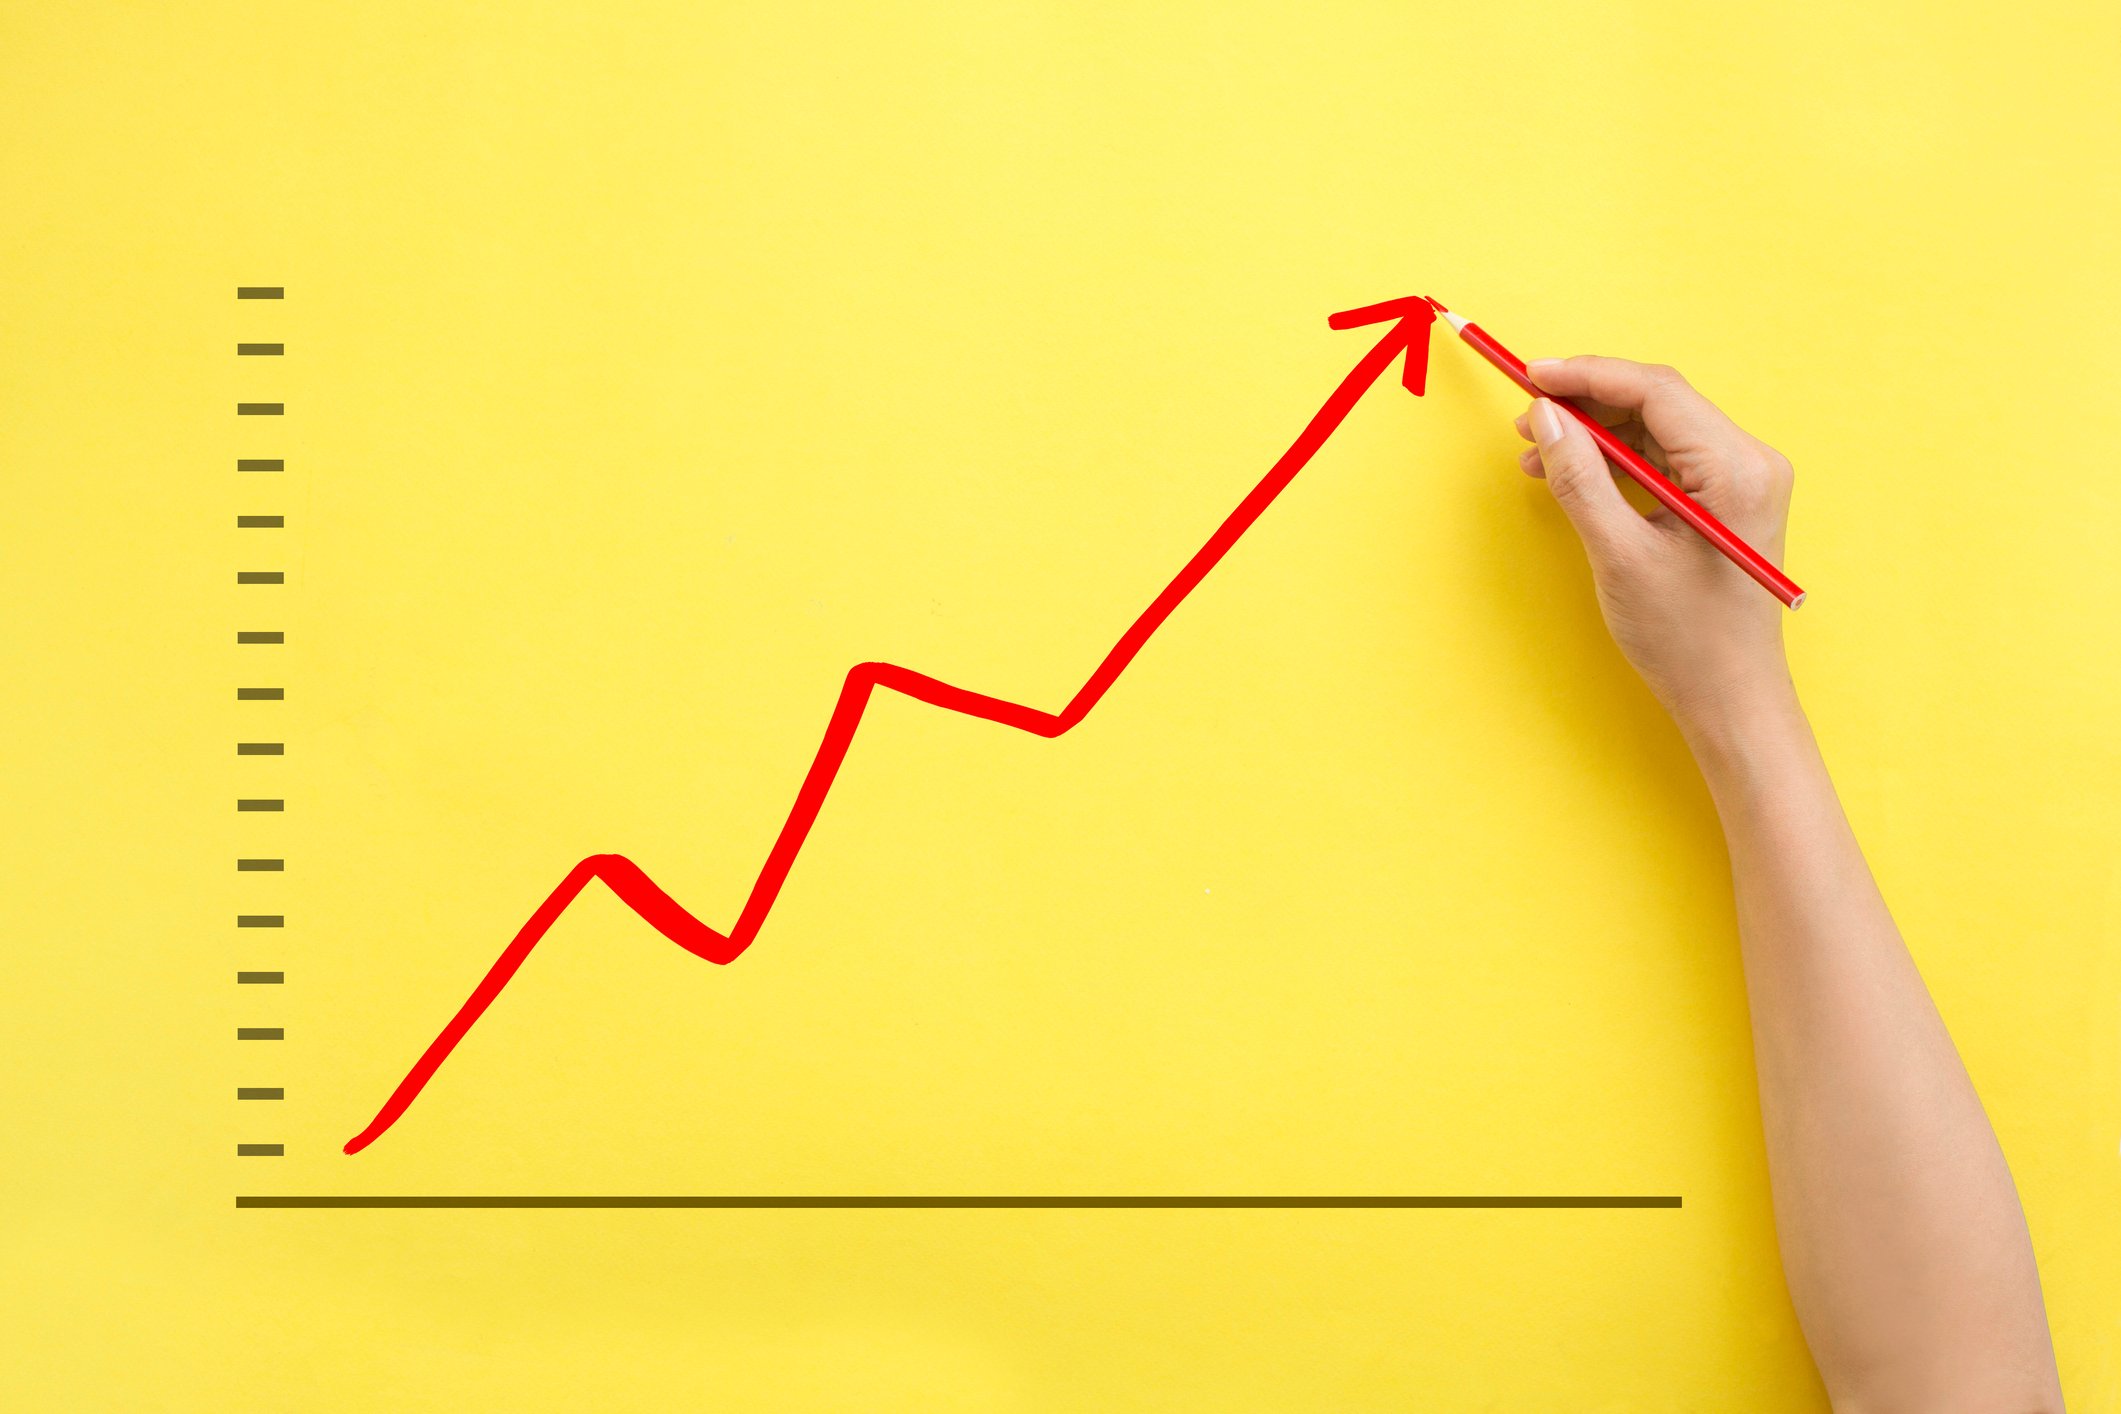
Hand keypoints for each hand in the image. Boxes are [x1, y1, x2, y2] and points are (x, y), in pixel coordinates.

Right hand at [1514, 356, 1796, 736]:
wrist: (1730, 697)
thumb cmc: (1687, 639)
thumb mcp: (1620, 555)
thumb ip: (1580, 479)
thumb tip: (1547, 418)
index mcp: (1738, 469)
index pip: (1657, 391)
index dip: (1588, 376)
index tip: (1532, 378)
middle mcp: (1750, 462)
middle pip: (1659, 402)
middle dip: (1587, 404)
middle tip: (1527, 420)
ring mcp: (1742, 479)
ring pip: (1658, 427)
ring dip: (1597, 433)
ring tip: (1539, 453)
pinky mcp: (1727, 498)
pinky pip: (1666, 457)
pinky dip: (1617, 460)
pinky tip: (1573, 473)